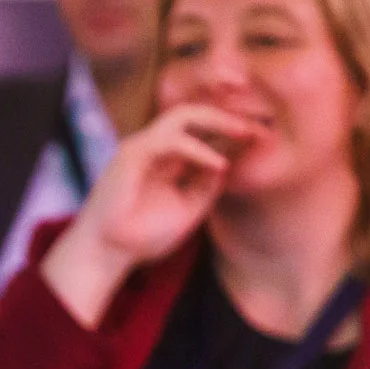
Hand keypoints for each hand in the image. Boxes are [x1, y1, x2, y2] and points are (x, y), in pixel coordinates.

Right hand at [41, 104, 261, 328]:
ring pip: (183, 115)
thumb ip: (207, 186)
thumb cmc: (143, 237)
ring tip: (244, 133)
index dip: (231, 131)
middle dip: (229, 117)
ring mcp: (142, 147)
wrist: (109, 254)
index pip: (203, 131)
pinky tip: (218, 164)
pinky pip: (170, 140)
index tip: (261, 139)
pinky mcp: (132, 154)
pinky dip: (198, 149)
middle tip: (257, 128)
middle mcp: (155, 147)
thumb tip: (229, 163)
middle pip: (196, 114)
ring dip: (218, 120)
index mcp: (168, 159)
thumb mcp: (189, 209)